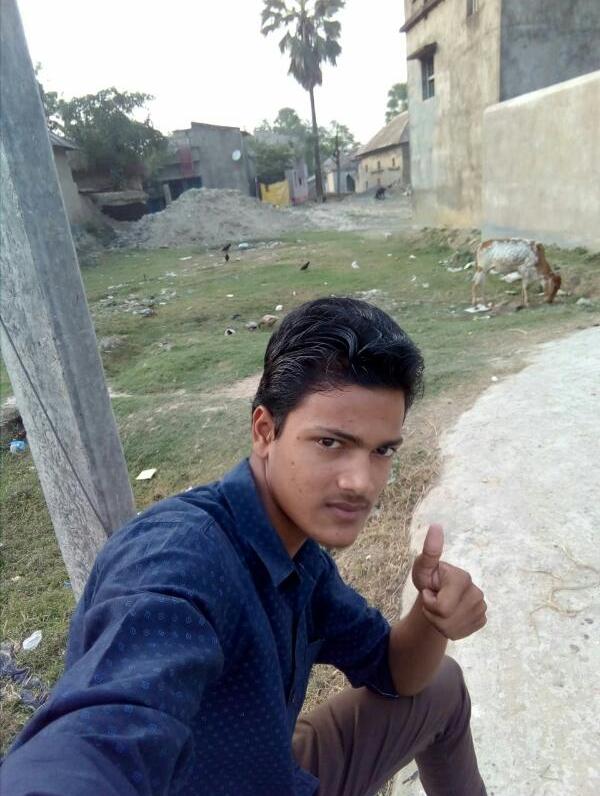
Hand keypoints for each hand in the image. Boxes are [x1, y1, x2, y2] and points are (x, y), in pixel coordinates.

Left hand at [412, 524, 486, 640]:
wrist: (436, 594)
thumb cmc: (428, 578)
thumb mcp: (422, 567)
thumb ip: (429, 551)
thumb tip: (436, 526)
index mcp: (463, 578)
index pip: (442, 608)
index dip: (429, 603)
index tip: (430, 590)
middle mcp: (477, 592)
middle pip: (447, 621)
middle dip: (432, 615)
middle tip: (433, 600)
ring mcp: (481, 607)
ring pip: (452, 631)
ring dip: (439, 623)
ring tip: (440, 608)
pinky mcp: (482, 619)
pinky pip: (459, 634)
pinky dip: (449, 629)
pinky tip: (449, 616)